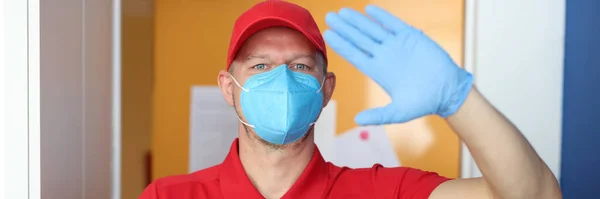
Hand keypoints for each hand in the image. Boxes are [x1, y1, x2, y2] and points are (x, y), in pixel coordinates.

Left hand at [323, 5, 472, 124]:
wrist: (448, 91)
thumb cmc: (423, 103)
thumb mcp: (398, 113)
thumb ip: (378, 116)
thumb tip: (357, 120)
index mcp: (378, 71)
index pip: (354, 55)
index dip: (341, 45)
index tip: (328, 35)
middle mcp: (384, 56)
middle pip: (359, 39)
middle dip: (344, 28)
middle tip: (329, 17)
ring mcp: (397, 45)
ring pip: (373, 29)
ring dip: (358, 21)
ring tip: (343, 12)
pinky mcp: (411, 37)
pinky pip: (393, 24)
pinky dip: (382, 16)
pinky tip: (369, 9)